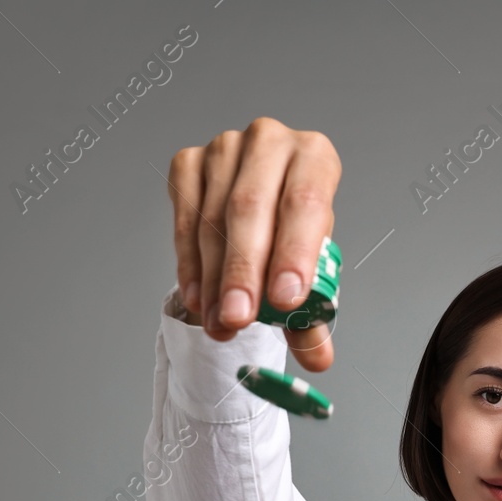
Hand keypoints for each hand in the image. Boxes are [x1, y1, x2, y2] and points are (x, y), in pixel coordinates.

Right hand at [165, 117, 340, 370]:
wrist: (262, 208)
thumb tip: (318, 358)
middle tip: (238, 318)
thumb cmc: (292, 233)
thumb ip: (314, 315)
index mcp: (315, 157)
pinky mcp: (189, 162)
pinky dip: (189, 264)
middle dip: (243, 272)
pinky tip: (198, 299)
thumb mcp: (310, 269)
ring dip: (212, 279)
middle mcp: (270, 142)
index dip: (295, 253)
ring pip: (213, 218)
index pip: (306, 202)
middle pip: (251, 208)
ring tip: (220, 323)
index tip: (285, 300)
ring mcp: (225, 147)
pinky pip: (184, 217)